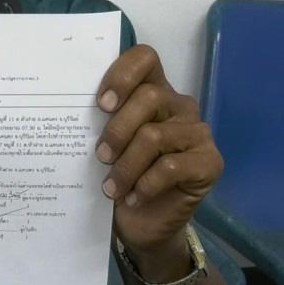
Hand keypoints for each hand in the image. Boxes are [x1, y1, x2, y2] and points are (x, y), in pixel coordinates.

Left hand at [95, 45, 222, 274]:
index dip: (122, 75)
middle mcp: (179, 105)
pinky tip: (133, 198)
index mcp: (154, 90)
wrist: (142, 226)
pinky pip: (171, 166)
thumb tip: (73, 108)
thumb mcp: (107, 146)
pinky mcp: (210, 162)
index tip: (101, 105)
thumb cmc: (120, 177)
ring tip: (110, 188)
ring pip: (154, 136)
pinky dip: (145, 185)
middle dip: (117, 130)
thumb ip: (102, 122)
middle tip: (100, 156)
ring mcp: (198, 133)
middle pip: (149, 98)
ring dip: (125, 166)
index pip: (145, 58)